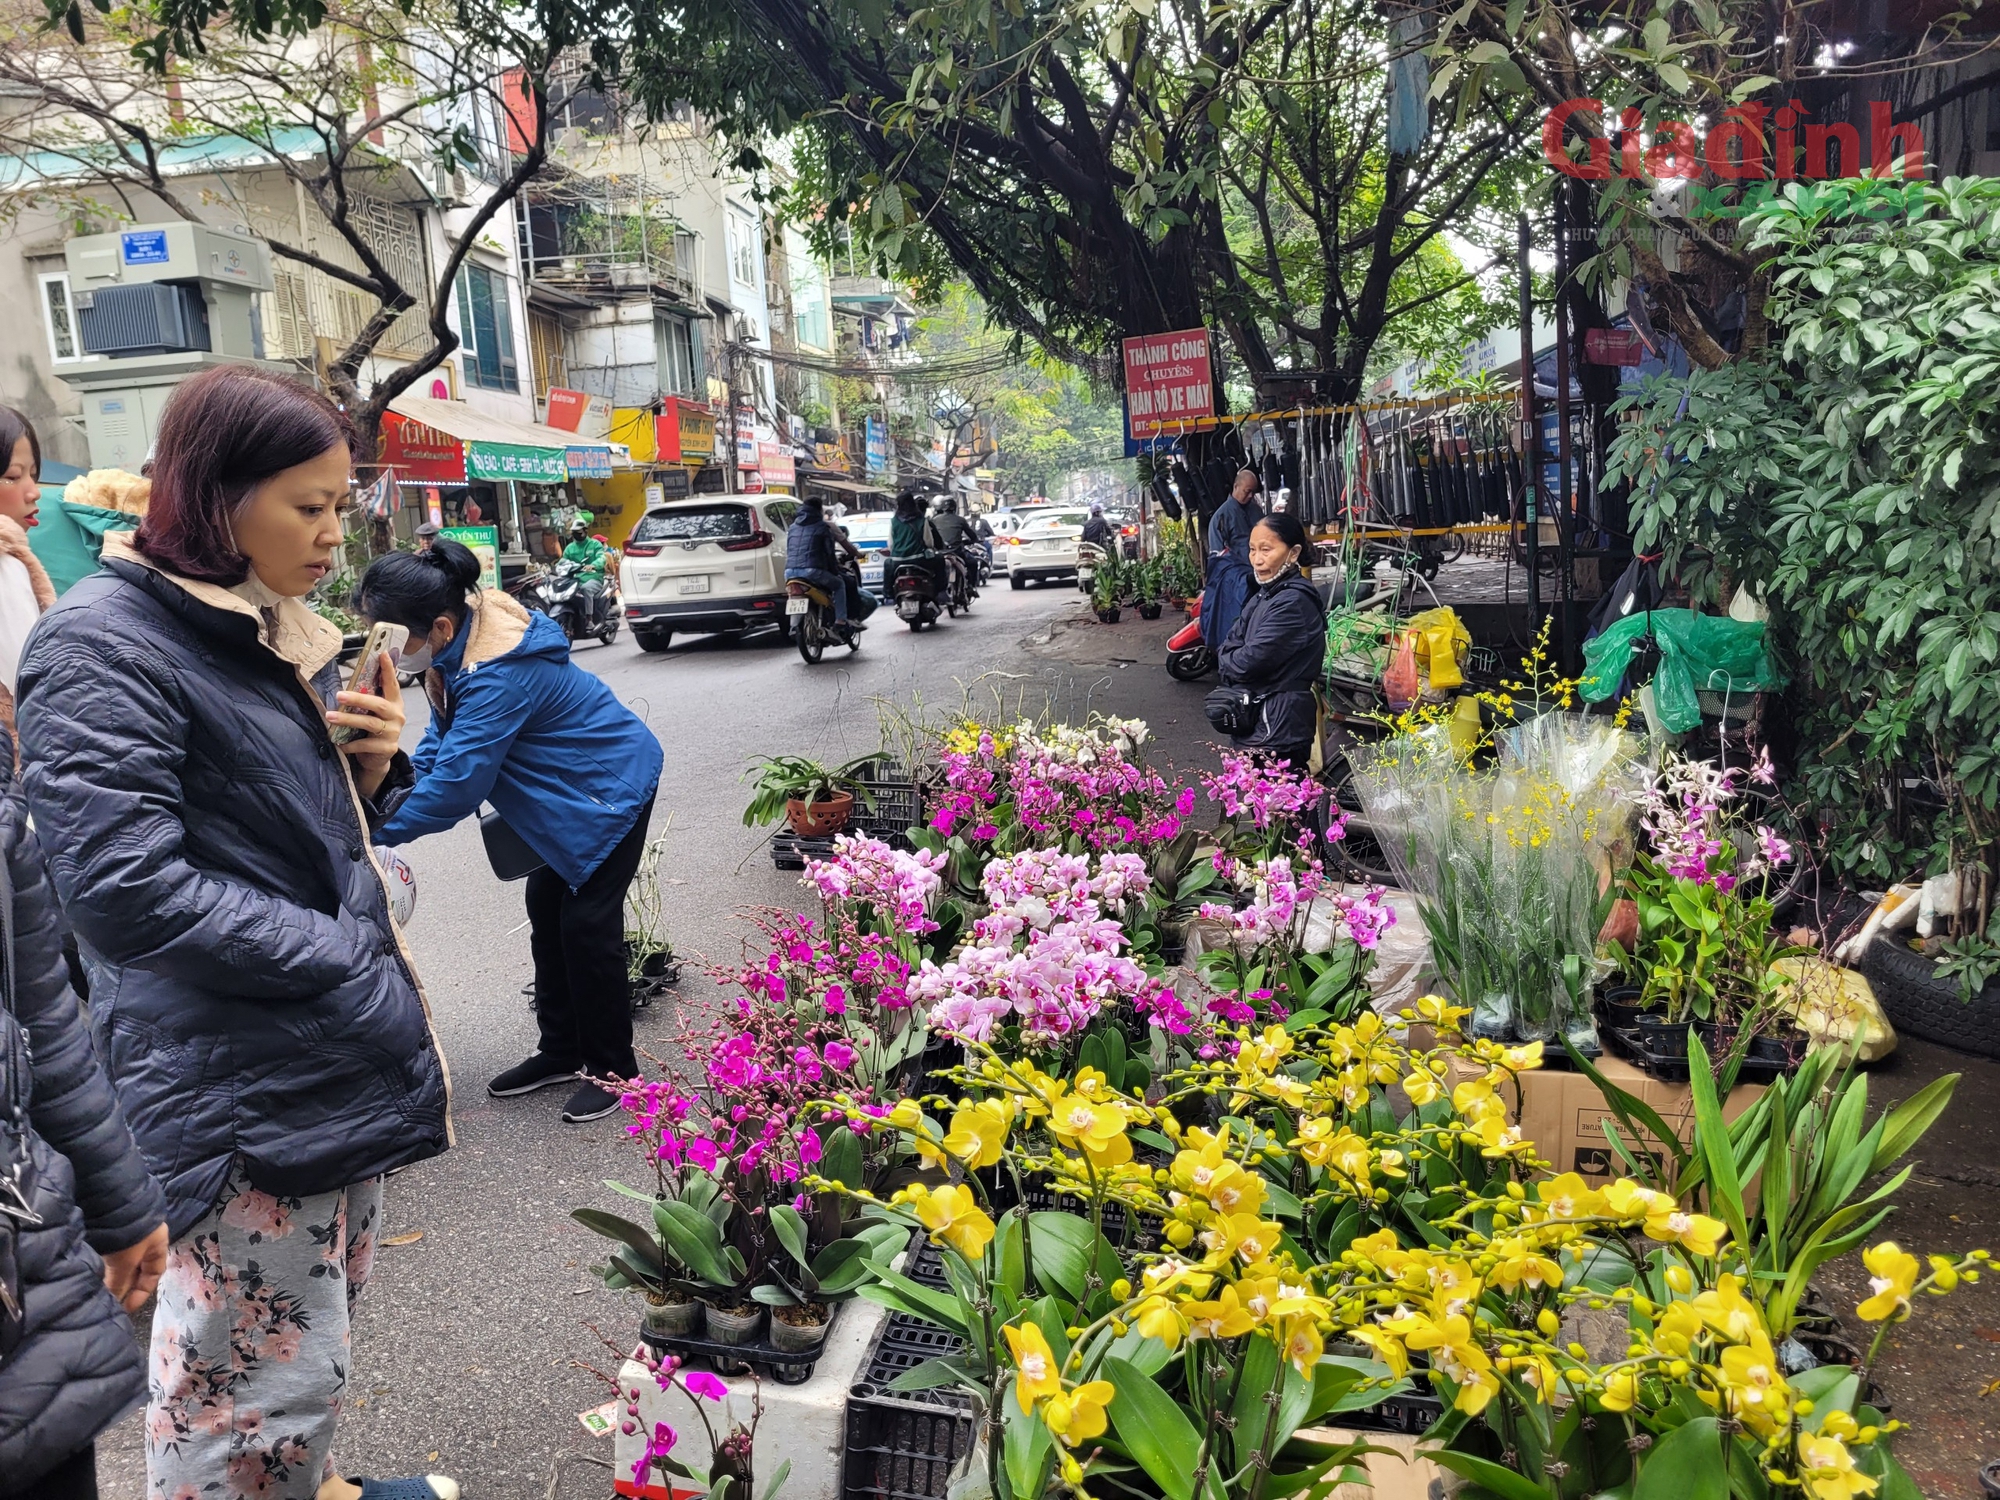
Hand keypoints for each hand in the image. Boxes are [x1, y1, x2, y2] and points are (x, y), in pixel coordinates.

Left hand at [102, 1222, 168, 1311]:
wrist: (113, 1204)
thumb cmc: (130, 1234)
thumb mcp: (126, 1262)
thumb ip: (119, 1284)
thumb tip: (111, 1303)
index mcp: (158, 1246)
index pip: (154, 1274)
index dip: (142, 1293)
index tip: (126, 1308)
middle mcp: (144, 1242)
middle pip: (136, 1271)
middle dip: (124, 1287)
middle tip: (110, 1303)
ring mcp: (127, 1237)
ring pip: (121, 1265)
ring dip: (112, 1279)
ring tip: (100, 1293)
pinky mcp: (109, 1234)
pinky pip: (109, 1257)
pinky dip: (103, 1269)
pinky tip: (94, 1278)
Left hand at [330, 659, 406, 798]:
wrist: (377, 758)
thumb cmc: (371, 730)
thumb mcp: (371, 713)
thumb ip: (365, 701)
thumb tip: (344, 688)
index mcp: (394, 703)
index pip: (392, 684)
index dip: (388, 669)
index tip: (383, 654)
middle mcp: (397, 716)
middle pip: (378, 705)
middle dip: (358, 699)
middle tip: (339, 695)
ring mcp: (393, 732)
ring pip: (370, 724)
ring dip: (348, 720)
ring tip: (330, 717)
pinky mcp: (387, 748)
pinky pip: (366, 744)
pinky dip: (350, 744)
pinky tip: (339, 743)